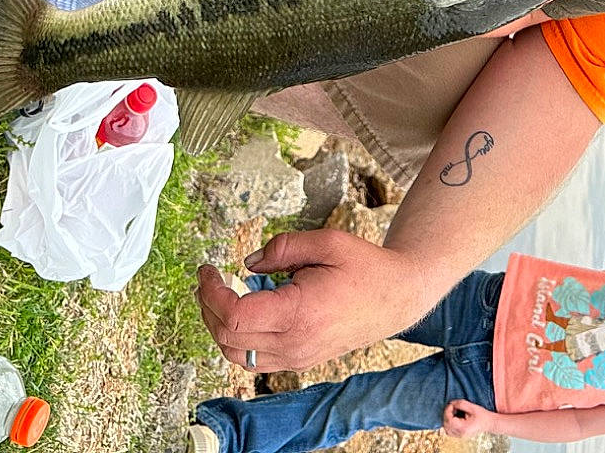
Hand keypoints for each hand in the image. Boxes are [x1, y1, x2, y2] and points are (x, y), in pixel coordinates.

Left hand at [195, 230, 430, 371]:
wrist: (396, 298)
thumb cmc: (366, 268)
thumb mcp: (327, 242)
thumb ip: (283, 247)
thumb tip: (249, 262)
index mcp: (299, 314)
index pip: (235, 316)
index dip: (212, 293)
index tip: (208, 270)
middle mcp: (294, 344)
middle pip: (228, 338)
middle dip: (208, 306)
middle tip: (210, 279)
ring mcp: (296, 357)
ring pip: (236, 355)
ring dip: (219, 326)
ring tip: (221, 295)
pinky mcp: (298, 361)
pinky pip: (254, 360)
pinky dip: (237, 340)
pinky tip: (242, 312)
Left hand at [443, 401, 496, 437]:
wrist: (489, 423)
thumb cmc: (482, 415)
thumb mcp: (472, 407)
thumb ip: (461, 404)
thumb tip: (451, 403)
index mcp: (463, 428)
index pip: (449, 420)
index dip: (448, 411)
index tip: (451, 404)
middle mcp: (460, 434)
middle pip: (446, 425)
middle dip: (447, 414)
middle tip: (452, 407)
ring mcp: (460, 436)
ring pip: (447, 429)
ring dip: (447, 419)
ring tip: (454, 412)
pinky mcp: (460, 435)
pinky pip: (450, 431)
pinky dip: (449, 424)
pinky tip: (454, 417)